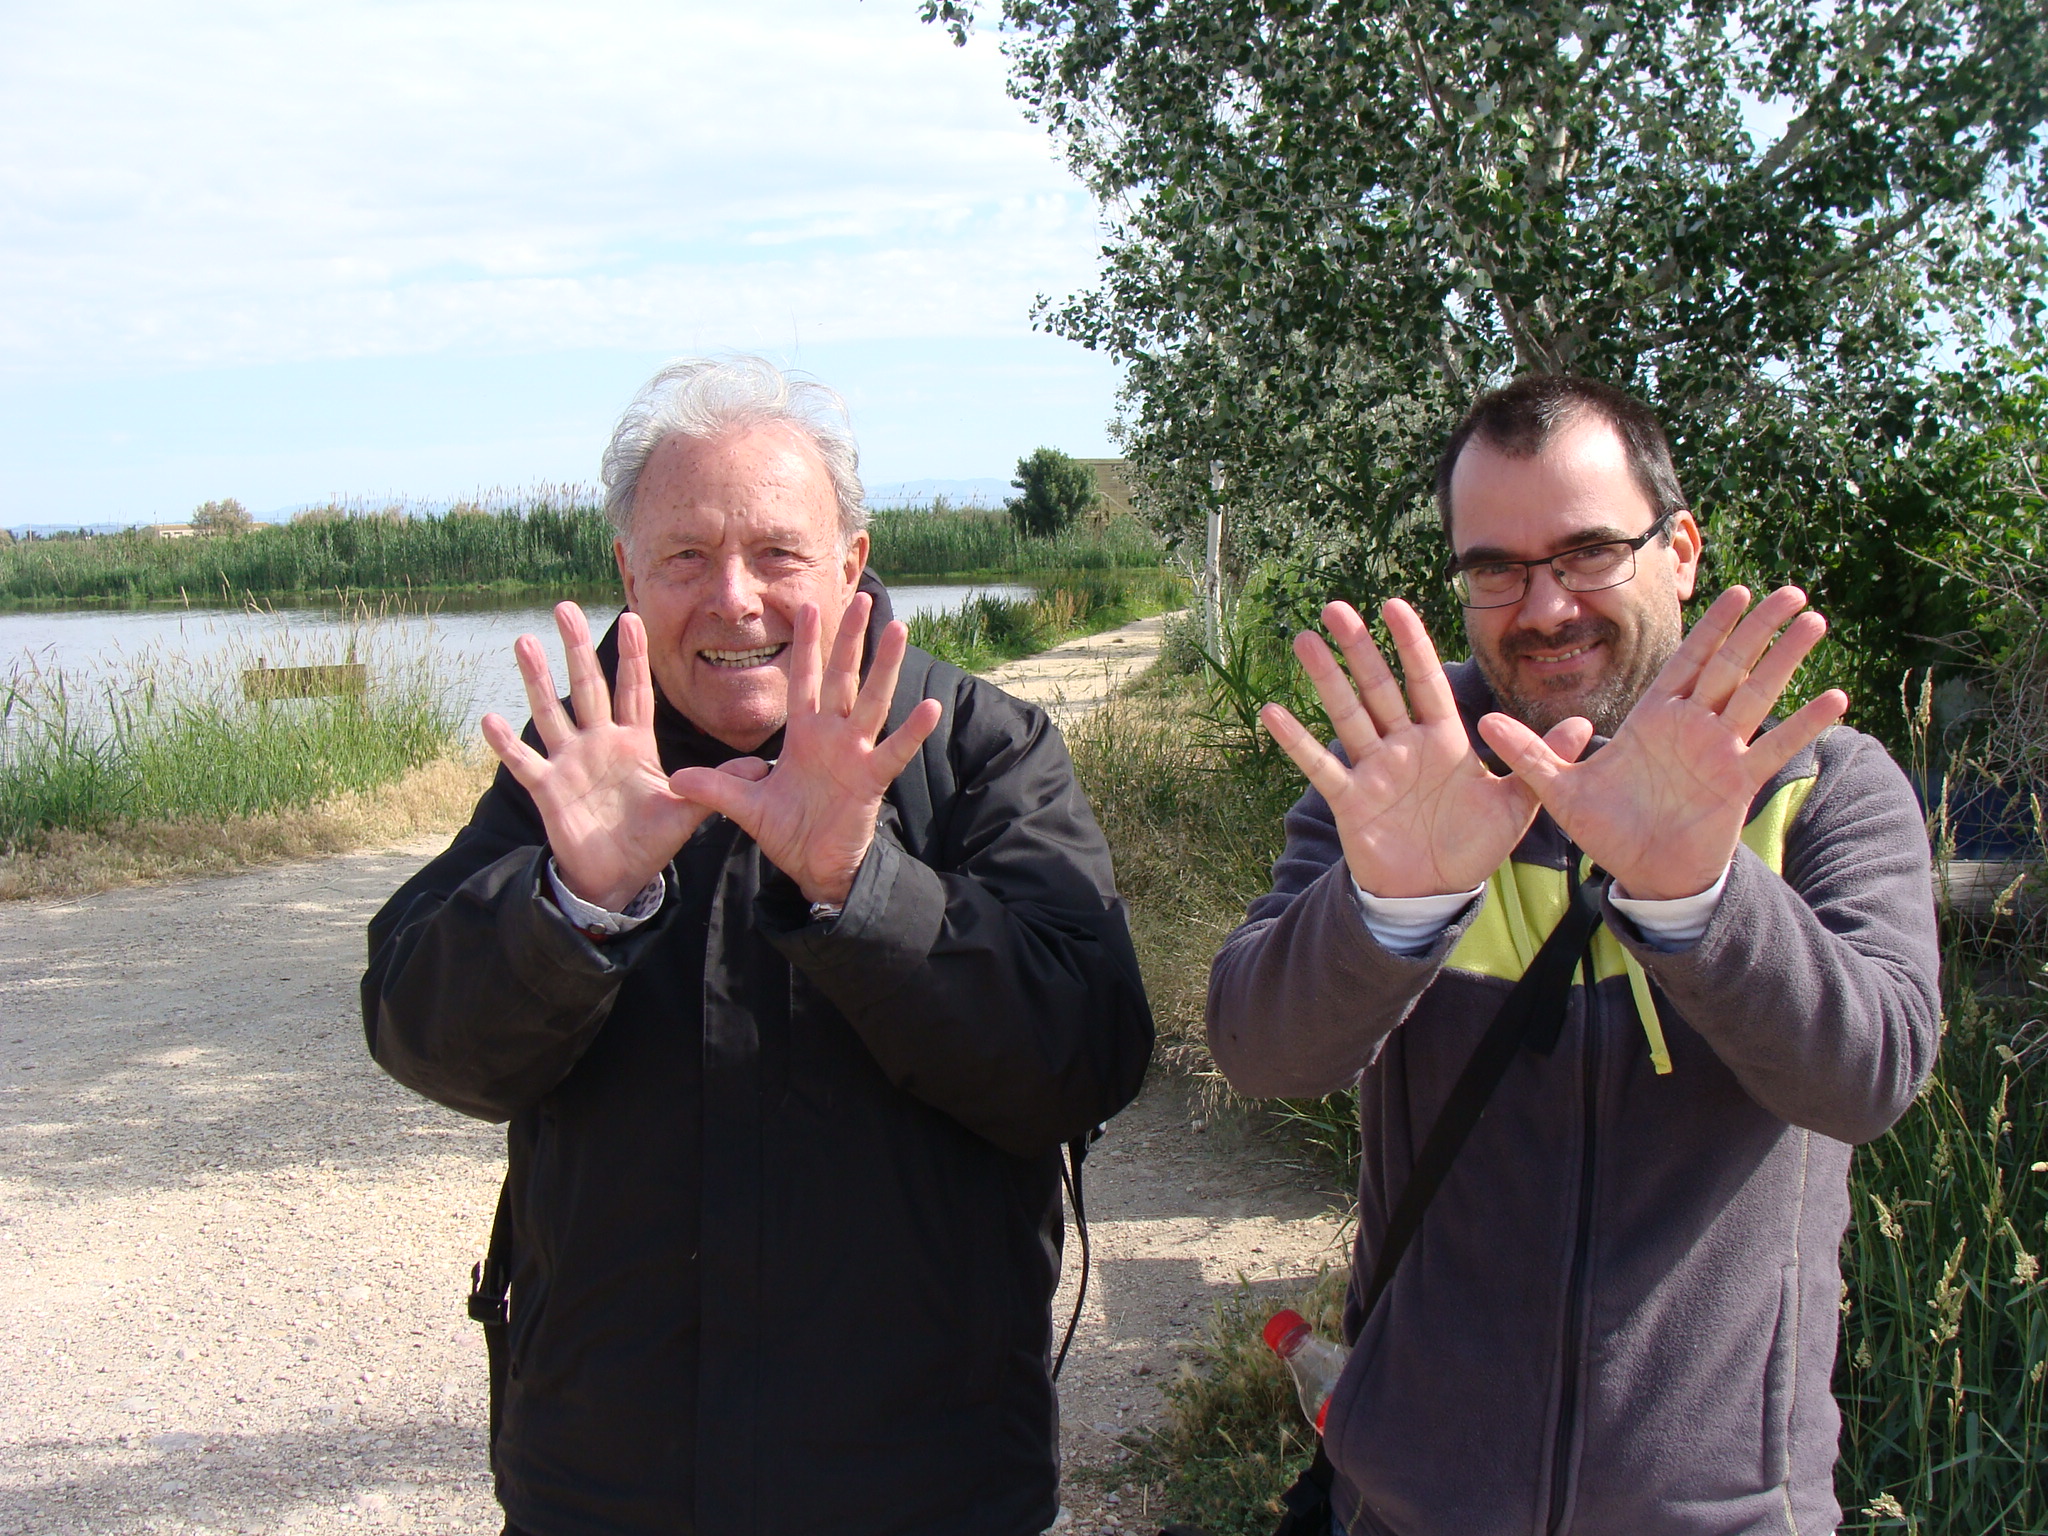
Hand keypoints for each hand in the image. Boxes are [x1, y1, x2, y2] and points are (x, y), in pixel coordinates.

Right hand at [481, 602, 768, 911]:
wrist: (618, 875)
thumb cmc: (651, 838)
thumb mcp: (687, 808)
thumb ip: (718, 783)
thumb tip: (762, 764)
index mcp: (634, 742)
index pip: (634, 690)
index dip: (633, 656)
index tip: (631, 616)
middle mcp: (599, 743)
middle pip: (587, 686)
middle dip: (576, 648)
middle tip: (564, 606)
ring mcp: (571, 762)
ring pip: (552, 712)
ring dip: (536, 679)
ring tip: (523, 642)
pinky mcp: (548, 789)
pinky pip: (524, 761)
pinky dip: (506, 744)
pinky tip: (488, 718)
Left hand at [666, 593, 943, 906]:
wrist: (815, 867)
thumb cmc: (787, 830)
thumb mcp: (745, 806)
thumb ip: (715, 788)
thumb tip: (674, 779)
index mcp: (803, 734)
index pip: (804, 681)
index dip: (805, 646)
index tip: (806, 607)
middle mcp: (833, 735)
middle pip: (843, 677)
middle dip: (850, 638)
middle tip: (861, 597)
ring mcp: (855, 753)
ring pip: (871, 700)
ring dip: (884, 666)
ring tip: (898, 628)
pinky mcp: (872, 778)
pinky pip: (894, 750)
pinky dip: (912, 731)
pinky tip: (928, 708)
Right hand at [1261, 599, 1592, 897]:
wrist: (1435, 891)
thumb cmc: (1472, 844)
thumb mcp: (1516, 804)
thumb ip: (1539, 761)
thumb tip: (1583, 723)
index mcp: (1443, 739)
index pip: (1426, 680)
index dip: (1411, 643)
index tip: (1394, 604)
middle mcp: (1404, 745)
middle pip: (1378, 687)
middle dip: (1358, 647)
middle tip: (1334, 607)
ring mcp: (1374, 769)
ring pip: (1346, 714)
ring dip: (1325, 679)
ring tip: (1303, 641)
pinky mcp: (1351, 799)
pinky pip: (1321, 765)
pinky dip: (1297, 741)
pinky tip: (1272, 712)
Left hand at [1475, 585, 1848, 900]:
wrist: (1642, 873)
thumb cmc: (1606, 828)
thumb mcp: (1560, 790)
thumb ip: (1530, 754)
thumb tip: (1486, 724)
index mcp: (1654, 719)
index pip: (1686, 661)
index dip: (1711, 627)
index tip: (1734, 590)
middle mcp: (1692, 727)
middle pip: (1730, 666)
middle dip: (1757, 628)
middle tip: (1789, 589)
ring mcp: (1720, 752)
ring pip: (1757, 695)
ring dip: (1785, 660)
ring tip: (1814, 622)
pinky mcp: (1738, 783)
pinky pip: (1773, 747)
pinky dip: (1803, 723)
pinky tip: (1835, 696)